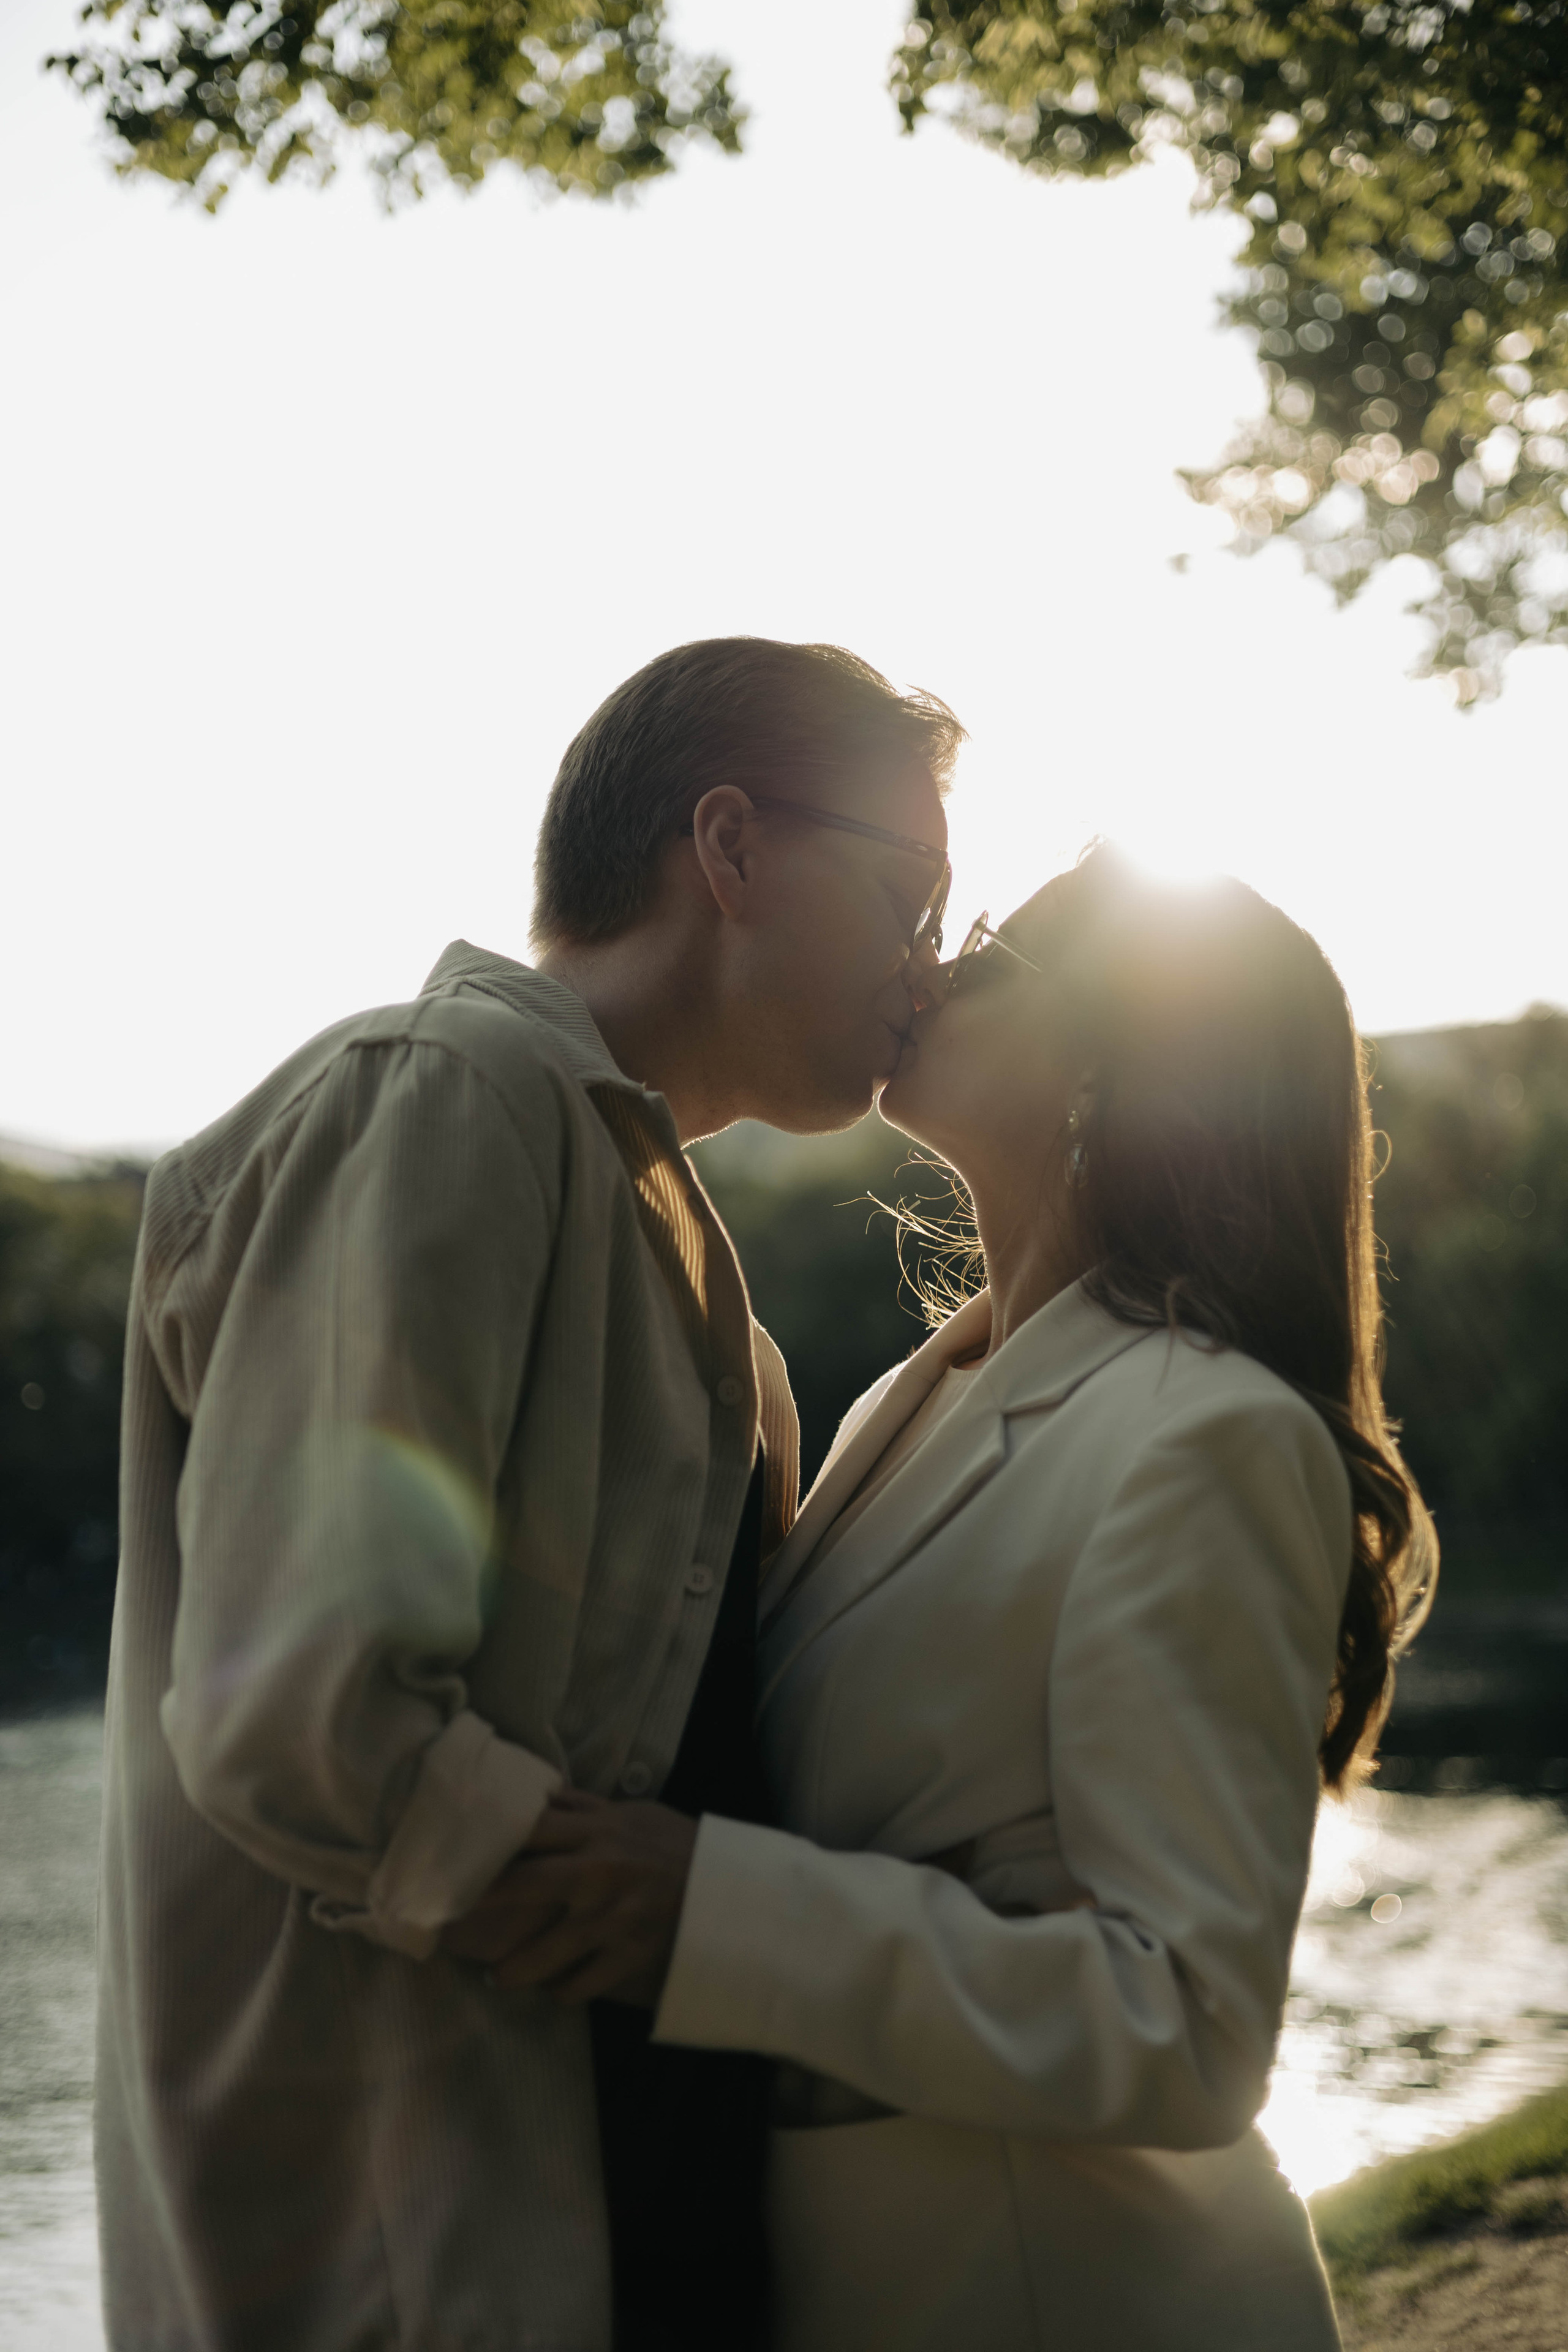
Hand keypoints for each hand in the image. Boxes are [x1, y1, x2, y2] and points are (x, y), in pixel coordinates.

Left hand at [441, 1788, 698, 2007]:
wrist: (728, 1891)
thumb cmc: (675, 1846)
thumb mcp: (633, 1814)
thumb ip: (584, 1808)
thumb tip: (538, 1795)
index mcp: (598, 1832)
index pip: (531, 1829)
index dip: (489, 1841)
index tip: (456, 1853)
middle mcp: (598, 1873)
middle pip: (524, 1886)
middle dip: (482, 1902)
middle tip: (449, 1919)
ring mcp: (612, 1920)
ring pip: (546, 1953)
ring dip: (515, 1971)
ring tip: (498, 1977)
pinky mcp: (628, 1956)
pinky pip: (581, 1985)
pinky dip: (565, 1990)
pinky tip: (555, 1990)